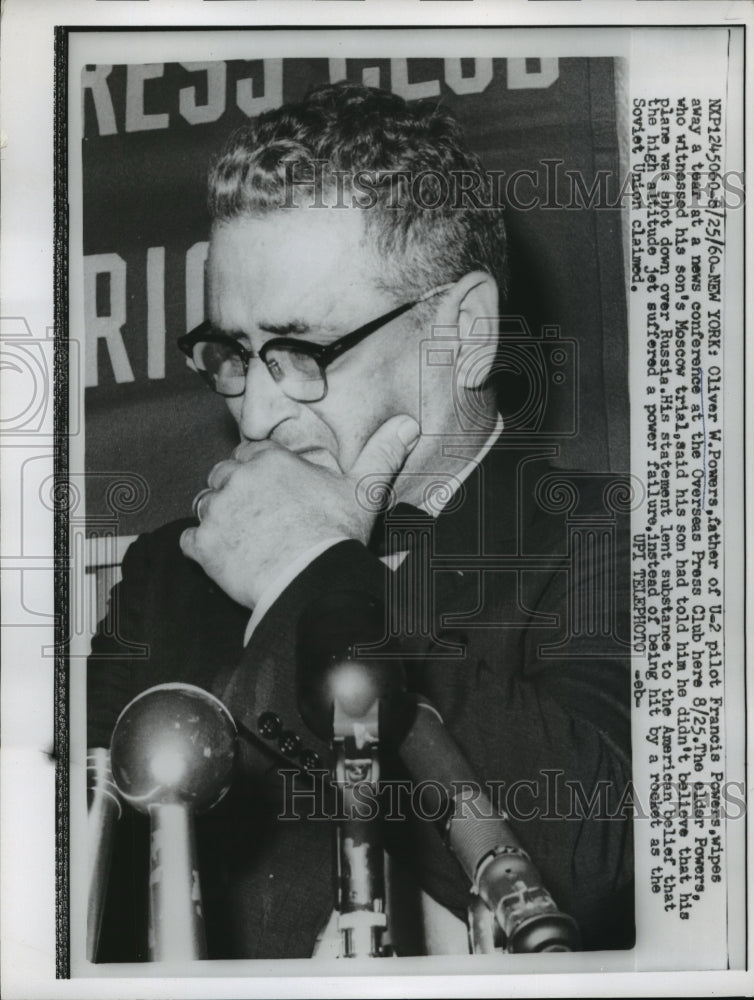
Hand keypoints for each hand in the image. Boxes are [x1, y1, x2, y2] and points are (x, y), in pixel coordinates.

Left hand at [179, 415, 419, 608]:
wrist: (310, 578)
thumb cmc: (335, 534)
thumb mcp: (363, 490)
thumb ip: (381, 454)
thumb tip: (408, 424)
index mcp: (271, 461)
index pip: (251, 453)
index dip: (258, 469)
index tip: (270, 488)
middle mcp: (238, 478)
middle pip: (223, 476)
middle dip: (234, 491)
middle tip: (256, 515)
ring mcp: (218, 512)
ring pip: (205, 505)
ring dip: (218, 518)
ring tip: (242, 537)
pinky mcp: (204, 545)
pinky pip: (190, 540)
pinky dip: (202, 548)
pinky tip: (223, 557)